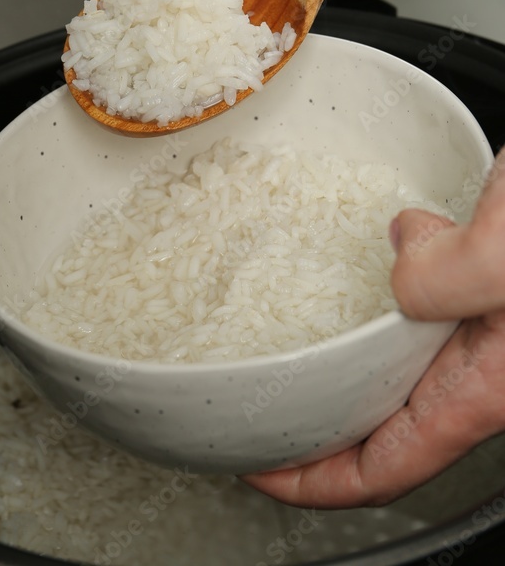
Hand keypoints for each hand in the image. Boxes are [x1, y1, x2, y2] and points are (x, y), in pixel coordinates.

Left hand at [243, 148, 504, 508]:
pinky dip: (391, 302)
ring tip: (299, 343)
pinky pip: (428, 307)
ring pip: (408, 363)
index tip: (258, 468)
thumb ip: (448, 273)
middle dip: (325, 423)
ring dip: (353, 360)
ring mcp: (493, 328)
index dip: (314, 480)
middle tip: (263, 404)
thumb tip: (404, 257)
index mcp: (491, 387)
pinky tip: (382, 265)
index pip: (388, 467)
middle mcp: (491, 368)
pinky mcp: (495, 286)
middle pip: (390, 424)